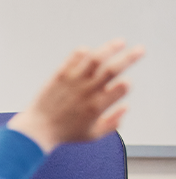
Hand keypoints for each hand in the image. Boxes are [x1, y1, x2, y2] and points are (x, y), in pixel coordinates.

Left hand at [8, 39, 144, 152]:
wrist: (37, 129)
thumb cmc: (64, 133)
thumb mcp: (92, 135)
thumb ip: (112, 124)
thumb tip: (125, 108)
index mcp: (97, 107)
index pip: (122, 88)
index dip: (126, 84)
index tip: (124, 84)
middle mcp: (87, 92)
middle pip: (113, 69)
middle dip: (130, 57)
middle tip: (141, 49)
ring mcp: (73, 82)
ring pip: (95, 58)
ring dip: (110, 48)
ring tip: (120, 42)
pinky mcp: (59, 75)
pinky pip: (74, 58)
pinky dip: (84, 52)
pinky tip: (90, 51)